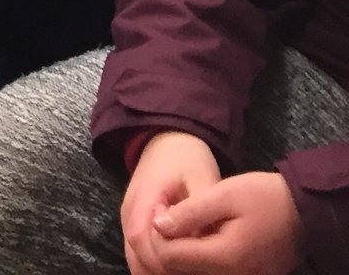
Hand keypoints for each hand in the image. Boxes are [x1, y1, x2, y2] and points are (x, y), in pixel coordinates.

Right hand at [123, 131, 222, 273]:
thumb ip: (198, 210)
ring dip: (160, 272)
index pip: (143, 242)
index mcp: (143, 202)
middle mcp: (129, 216)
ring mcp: (129, 223)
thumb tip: (202, 242)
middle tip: (199, 268)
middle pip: (138, 260)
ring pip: (137, 263)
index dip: (168, 260)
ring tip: (191, 268)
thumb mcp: (202, 177)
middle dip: (167, 271)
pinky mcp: (136, 227)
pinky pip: (140, 257)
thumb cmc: (186, 159)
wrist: (166, 142)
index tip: (199, 261)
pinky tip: (182, 266)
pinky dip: (157, 267)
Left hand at [145, 170, 303, 274]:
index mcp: (226, 258)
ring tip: (182, 219)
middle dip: (165, 241)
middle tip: (168, 211)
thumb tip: (157, 226)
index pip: (169, 257)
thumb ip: (189, 212)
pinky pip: (211, 271)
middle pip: (178, 269)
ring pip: (192, 272)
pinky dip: (197, 255)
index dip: (157, 232)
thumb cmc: (265, 198)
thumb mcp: (223, 195)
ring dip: (180, 249)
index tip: (161, 205)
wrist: (304, 211)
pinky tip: (198, 232)